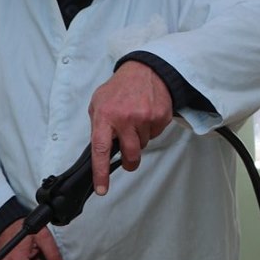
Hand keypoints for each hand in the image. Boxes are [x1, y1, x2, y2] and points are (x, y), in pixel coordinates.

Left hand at [87, 61, 174, 193]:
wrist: (146, 70)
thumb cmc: (120, 88)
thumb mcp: (99, 103)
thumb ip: (99, 126)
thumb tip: (100, 149)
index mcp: (105, 116)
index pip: (100, 150)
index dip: (101, 172)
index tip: (102, 189)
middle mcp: (125, 118)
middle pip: (130, 154)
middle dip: (130, 161)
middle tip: (129, 160)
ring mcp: (145, 118)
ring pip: (143, 144)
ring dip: (139, 138)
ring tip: (136, 120)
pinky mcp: (160, 117)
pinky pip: (155, 134)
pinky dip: (150, 130)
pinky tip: (147, 115)